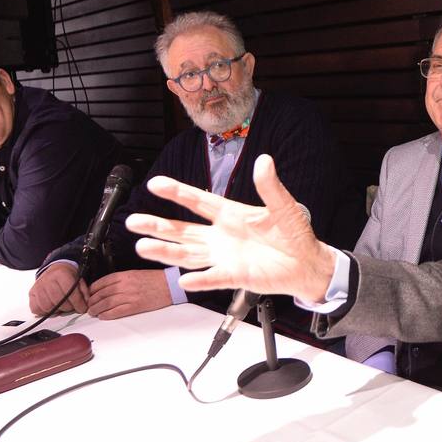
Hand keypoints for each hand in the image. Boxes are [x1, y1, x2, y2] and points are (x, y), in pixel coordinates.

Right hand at [28, 262, 87, 315]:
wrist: (55, 269)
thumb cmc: (67, 275)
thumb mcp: (79, 280)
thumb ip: (83, 292)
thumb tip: (85, 305)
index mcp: (61, 274)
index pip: (70, 292)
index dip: (78, 303)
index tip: (82, 309)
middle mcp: (48, 279)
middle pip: (59, 301)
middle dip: (68, 308)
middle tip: (72, 307)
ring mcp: (38, 287)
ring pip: (47, 306)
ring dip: (57, 310)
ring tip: (62, 306)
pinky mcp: (32, 293)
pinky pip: (36, 308)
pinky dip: (44, 311)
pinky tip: (51, 307)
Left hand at [86, 270, 170, 319]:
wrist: (169, 285)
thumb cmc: (154, 279)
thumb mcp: (135, 274)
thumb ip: (120, 279)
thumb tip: (107, 287)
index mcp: (124, 275)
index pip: (101, 283)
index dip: (92, 290)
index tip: (89, 294)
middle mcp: (124, 285)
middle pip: (101, 294)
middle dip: (92, 301)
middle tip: (88, 306)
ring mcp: (129, 296)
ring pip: (106, 303)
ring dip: (97, 309)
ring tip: (93, 312)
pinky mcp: (134, 306)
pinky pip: (116, 312)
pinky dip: (107, 315)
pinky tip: (103, 316)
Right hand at [124, 154, 336, 301]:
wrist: (307, 263)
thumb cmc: (294, 234)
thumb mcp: (283, 206)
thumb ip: (270, 186)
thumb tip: (264, 160)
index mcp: (231, 214)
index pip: (198, 200)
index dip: (176, 192)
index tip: (155, 183)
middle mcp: (221, 236)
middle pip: (182, 230)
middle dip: (157, 225)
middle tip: (133, 221)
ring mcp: (225, 257)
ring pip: (188, 254)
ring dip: (166, 251)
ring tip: (142, 247)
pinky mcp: (235, 275)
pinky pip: (214, 278)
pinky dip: (200, 280)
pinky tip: (185, 280)